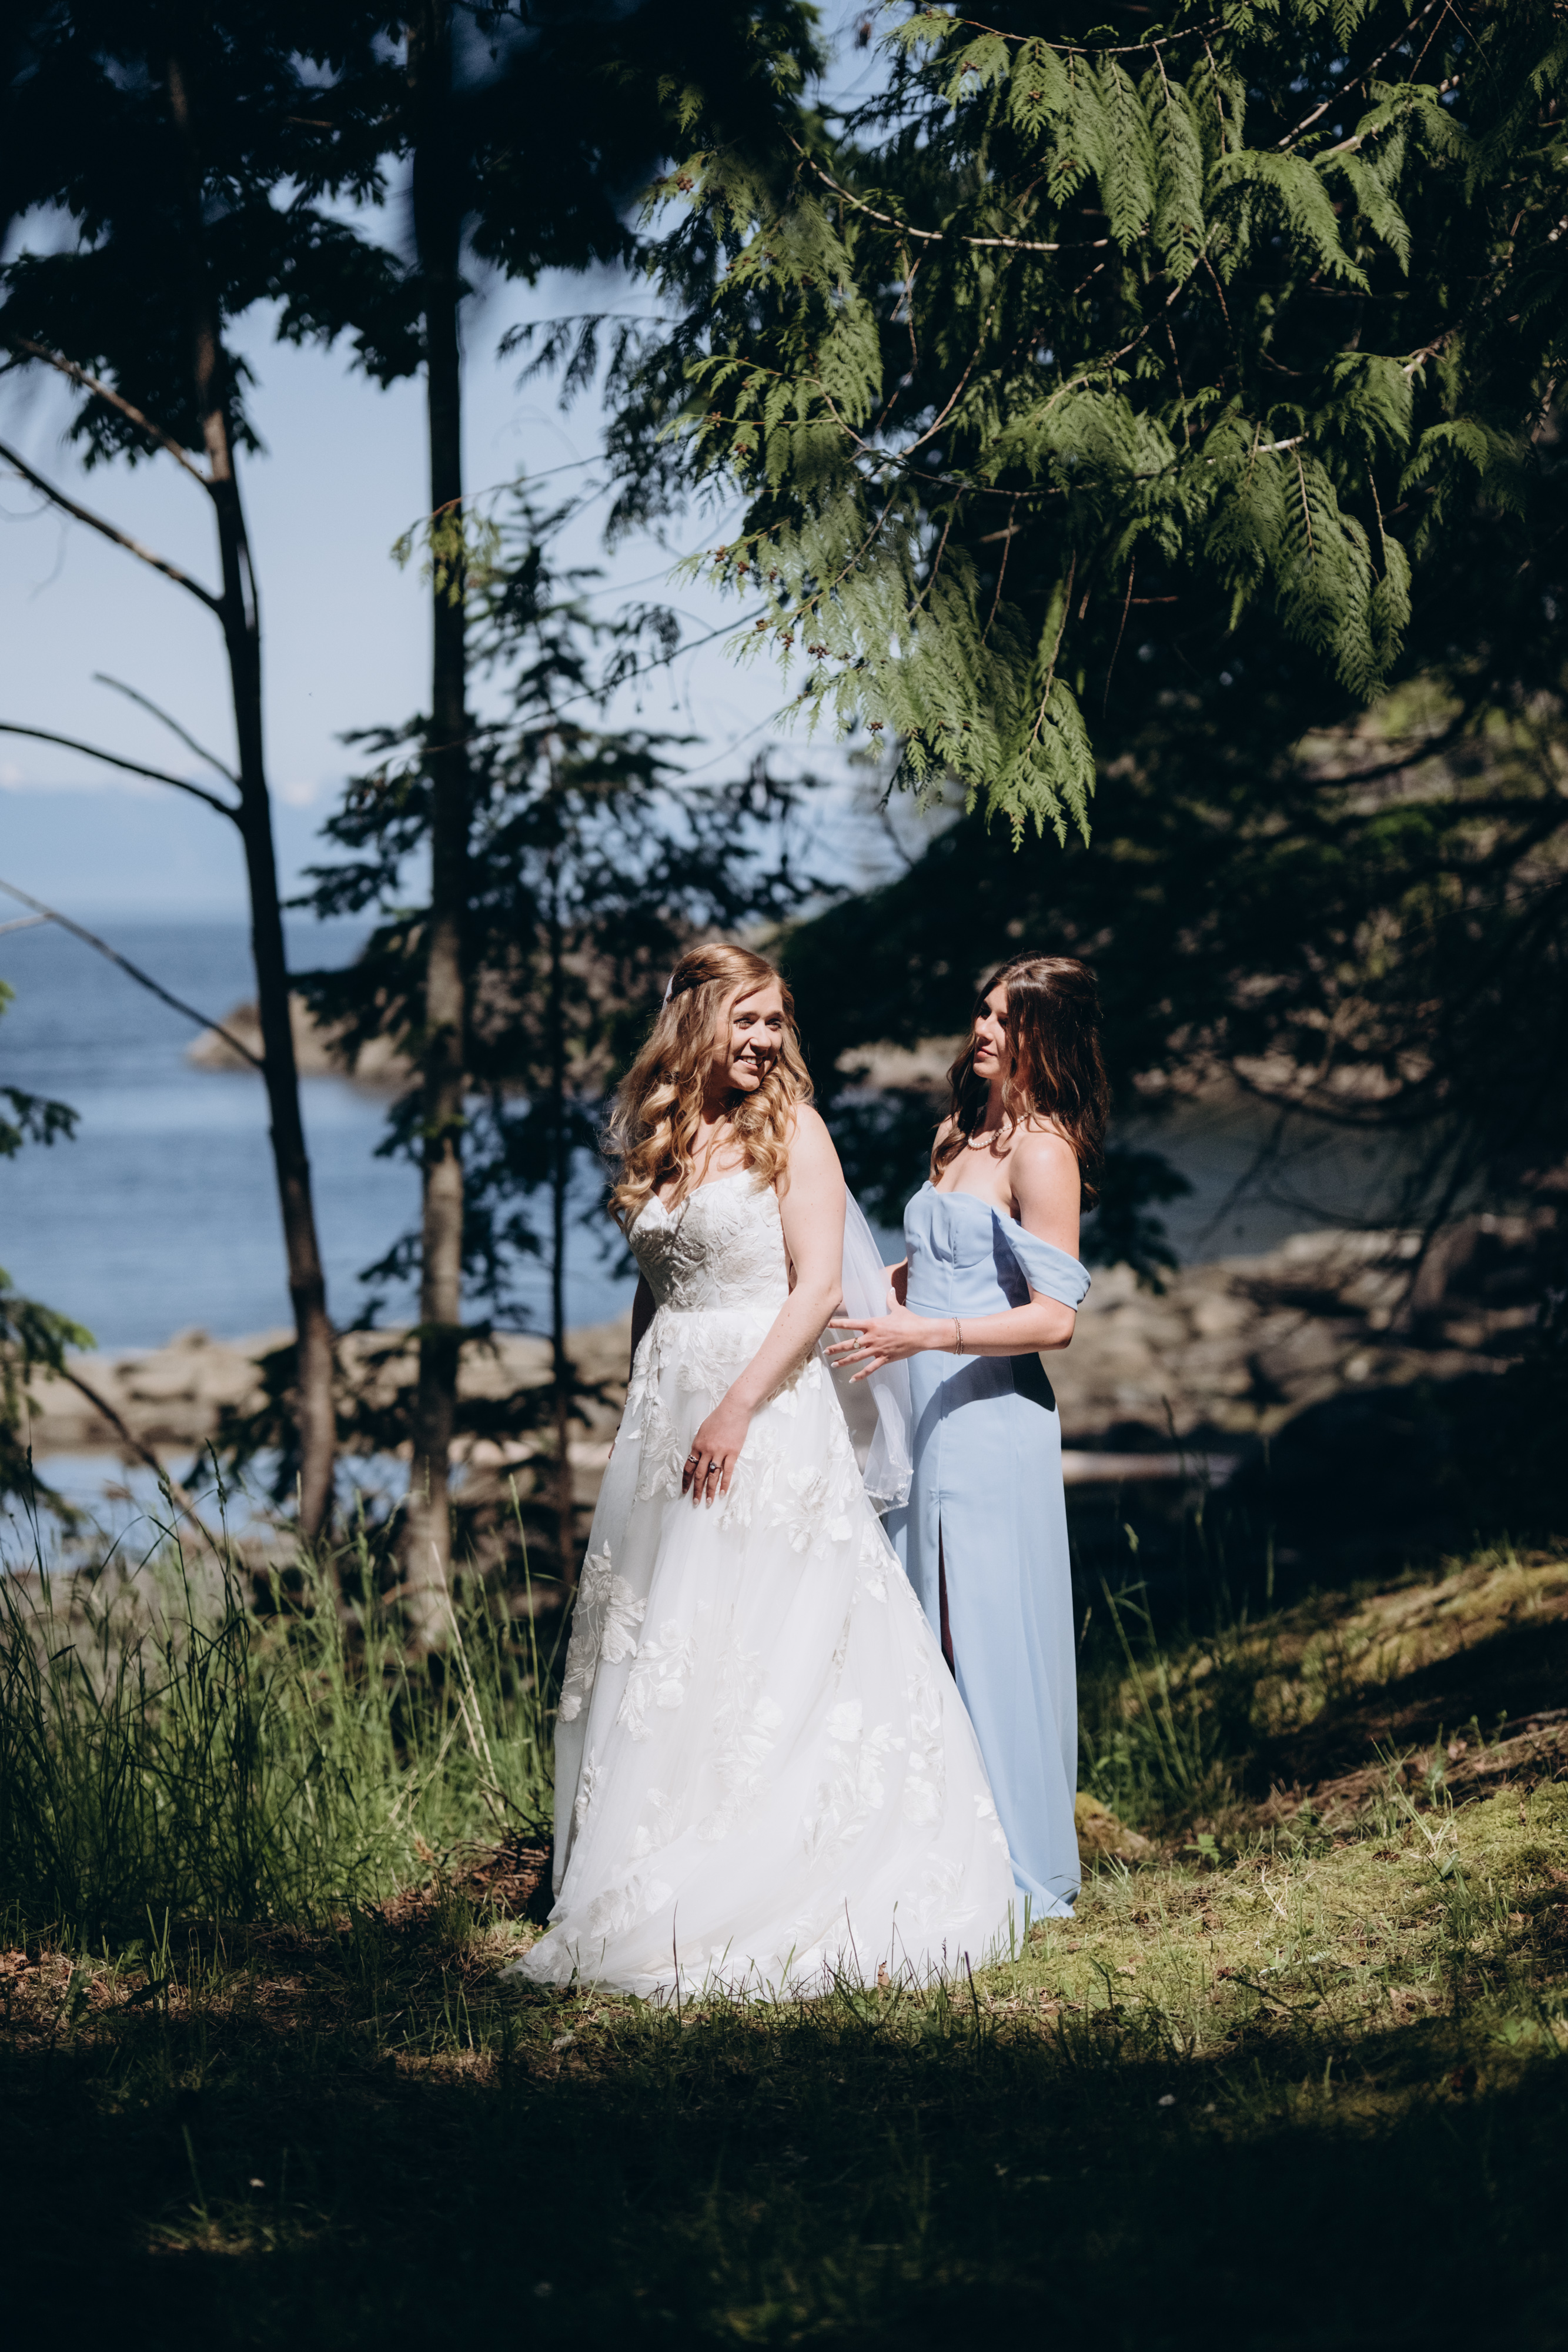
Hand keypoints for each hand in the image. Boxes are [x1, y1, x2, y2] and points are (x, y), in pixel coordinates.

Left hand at [680, 1395, 751, 1506]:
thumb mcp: (703, 1430)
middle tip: (696, 1502)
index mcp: (697, 1445)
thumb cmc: (719, 1418)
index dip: (686, 1481)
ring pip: (712, 1476)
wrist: (734, 1409)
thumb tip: (698, 1458)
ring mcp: (720, 1452)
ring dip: (710, 1491)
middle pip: (699, 1475)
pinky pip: (727, 1471)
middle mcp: (706, 1450)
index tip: (684, 1491)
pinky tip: (723, 1493)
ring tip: (709, 1502)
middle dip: (696, 1490)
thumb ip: (700, 1445)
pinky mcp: (732, 1453)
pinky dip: (725, 1484)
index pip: (688, 1467)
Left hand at [826, 1301, 940, 1379]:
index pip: (850, 1324)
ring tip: (833, 1365)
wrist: (922, 1334)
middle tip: (825, 1351)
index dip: (837, 1324)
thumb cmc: (910, 1320)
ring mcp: (878, 1349)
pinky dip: (861, 1375)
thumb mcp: (898, 1309)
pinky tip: (852, 1380)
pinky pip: (870, 1368)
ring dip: (844, 1361)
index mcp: (873, 1324)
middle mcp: (872, 1337)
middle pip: (850, 1344)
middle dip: (836, 1348)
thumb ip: (890, 1300)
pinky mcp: (885, 1359)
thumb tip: (891, 1290)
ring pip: (857, 1357)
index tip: (826, 1324)